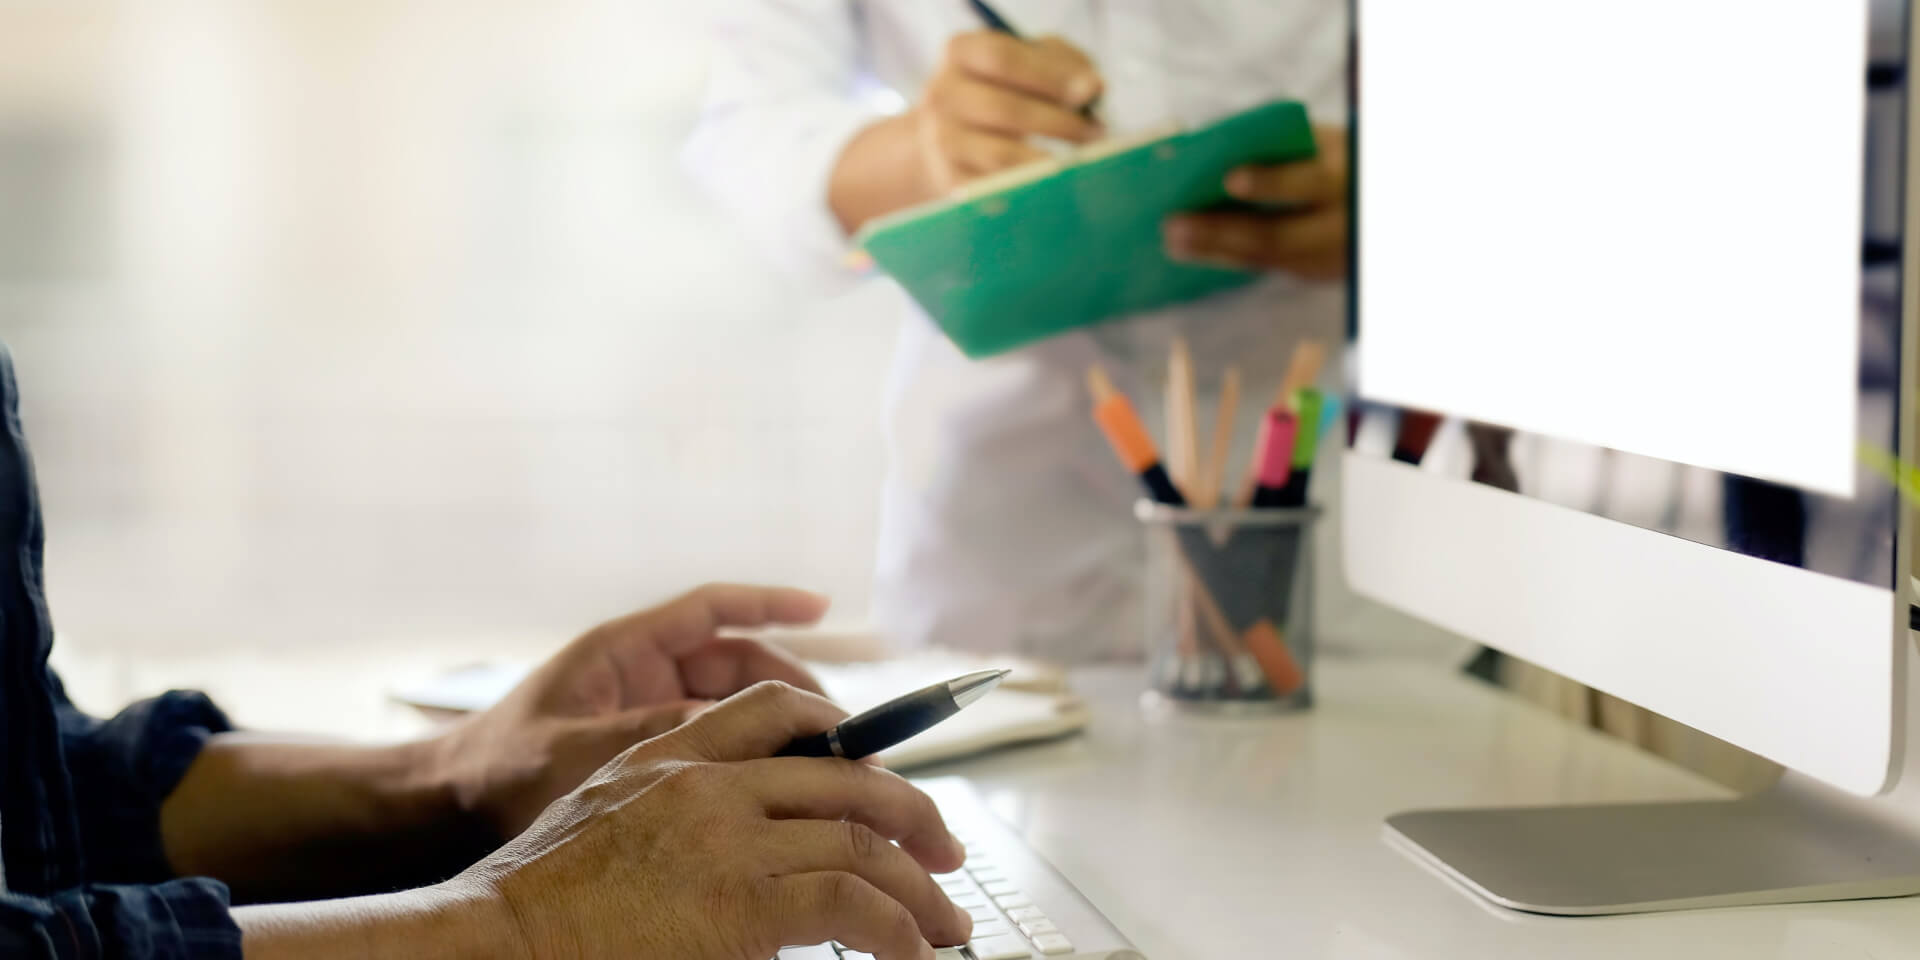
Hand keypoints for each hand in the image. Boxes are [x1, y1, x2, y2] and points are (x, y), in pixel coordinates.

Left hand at [436, 584, 831, 837]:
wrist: (449, 810)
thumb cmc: (499, 771)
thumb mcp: (580, 750)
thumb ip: (658, 734)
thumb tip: (738, 730)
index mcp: (624, 649)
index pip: (712, 610)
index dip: (770, 602)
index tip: (823, 608)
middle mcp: (644, 670)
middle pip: (740, 665)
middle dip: (792, 691)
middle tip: (843, 733)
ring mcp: (649, 707)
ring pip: (736, 707)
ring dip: (780, 730)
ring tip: (827, 769)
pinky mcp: (651, 747)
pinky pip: (717, 741)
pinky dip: (752, 757)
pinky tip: (786, 787)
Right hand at [466, 681, 973, 959]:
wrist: (490, 945)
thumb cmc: (531, 907)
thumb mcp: (605, 824)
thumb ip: (677, 813)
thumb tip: (746, 842)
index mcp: (668, 755)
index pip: (780, 706)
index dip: (849, 733)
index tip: (885, 772)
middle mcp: (706, 782)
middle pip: (845, 774)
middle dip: (911, 815)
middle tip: (947, 852)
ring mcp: (726, 837)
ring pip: (863, 842)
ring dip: (920, 888)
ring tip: (945, 922)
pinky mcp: (742, 901)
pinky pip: (853, 905)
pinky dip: (900, 930)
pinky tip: (913, 952)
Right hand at [912, 30, 1104, 192]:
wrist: (952, 138)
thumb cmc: (1002, 91)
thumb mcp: (1028, 61)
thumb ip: (1061, 63)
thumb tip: (1091, 88)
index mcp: (960, 52)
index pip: (1001, 59)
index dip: (1050, 75)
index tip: (1092, 90)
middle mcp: (942, 93)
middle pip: (1002, 108)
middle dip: (1057, 122)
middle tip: (1094, 133)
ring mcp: (941, 140)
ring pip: (998, 154)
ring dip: (1045, 161)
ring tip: (1076, 163)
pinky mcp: (949, 180)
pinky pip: (993, 189)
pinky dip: (1026, 188)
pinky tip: (1048, 185)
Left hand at [1164, 126, 1349, 280]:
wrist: (1374, 201)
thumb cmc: (1333, 158)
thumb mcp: (1320, 144)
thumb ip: (1277, 144)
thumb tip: (1207, 147)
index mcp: (1341, 177)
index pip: (1306, 183)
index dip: (1269, 182)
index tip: (1230, 179)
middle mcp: (1337, 223)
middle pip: (1276, 235)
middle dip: (1220, 232)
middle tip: (1174, 226)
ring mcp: (1326, 255)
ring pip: (1266, 258)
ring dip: (1213, 251)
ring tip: (1172, 241)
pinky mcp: (1312, 271)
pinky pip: (1265, 266)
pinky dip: (1226, 257)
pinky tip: (1192, 250)